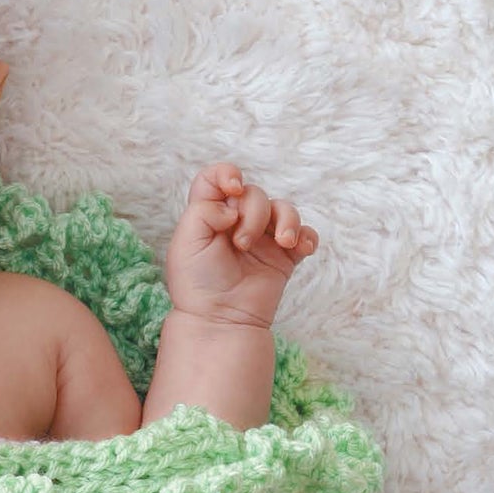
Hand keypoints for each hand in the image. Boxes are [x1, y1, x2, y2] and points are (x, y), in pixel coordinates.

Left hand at [164, 162, 318, 326]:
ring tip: (282, 243)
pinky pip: (305, 235)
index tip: (232, 188)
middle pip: (254, 194)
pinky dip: (306, 237)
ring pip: (284, 209)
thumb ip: (205, 210)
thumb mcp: (187, 241)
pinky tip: (300, 248)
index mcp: (210, 215)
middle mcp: (237, 222)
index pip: (216, 178)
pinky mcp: (283, 257)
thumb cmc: (197, 283)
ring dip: (287, 220)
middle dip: (253, 213)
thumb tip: (234, 206)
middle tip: (242, 244)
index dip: (226, 173)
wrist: (220, 319)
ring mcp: (263, 239)